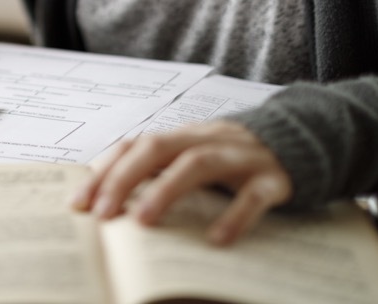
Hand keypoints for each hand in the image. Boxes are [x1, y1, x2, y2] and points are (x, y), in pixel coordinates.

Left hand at [70, 121, 290, 244]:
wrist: (300, 140)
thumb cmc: (231, 159)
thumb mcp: (192, 159)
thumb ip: (157, 175)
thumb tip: (107, 208)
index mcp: (180, 136)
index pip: (133, 146)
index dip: (103, 172)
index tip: (78, 204)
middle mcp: (205, 139)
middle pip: (157, 147)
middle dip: (124, 179)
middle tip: (103, 215)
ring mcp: (239, 157)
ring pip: (198, 163)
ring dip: (166, 190)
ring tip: (144, 222)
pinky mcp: (272, 178)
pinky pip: (253, 196)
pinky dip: (235, 216)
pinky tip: (217, 240)